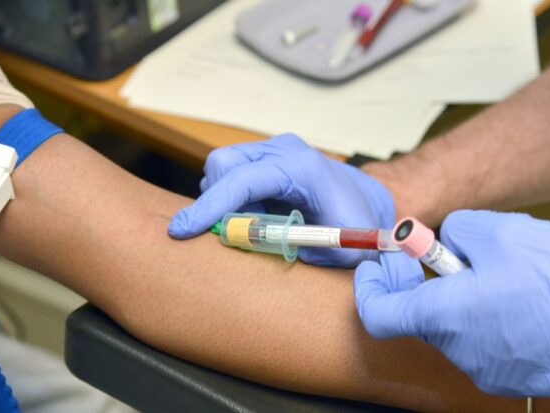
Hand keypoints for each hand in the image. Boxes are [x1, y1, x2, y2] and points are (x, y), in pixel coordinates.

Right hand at [168, 134, 394, 266]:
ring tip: (261, 223)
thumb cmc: (356, 226)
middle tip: (240, 232)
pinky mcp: (267, 156)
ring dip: (228, 201)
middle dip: (217, 201)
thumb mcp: (336, 249)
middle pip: (223, 164)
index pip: (242, 179)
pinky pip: (233, 173)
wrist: (367, 202)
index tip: (182, 231)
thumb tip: (243, 244)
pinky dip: (236, 197)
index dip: (210, 207)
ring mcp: (274, 149)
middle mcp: (284, 149)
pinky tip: (261, 213)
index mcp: (302, 168)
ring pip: (223, 169)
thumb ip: (290, 247)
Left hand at [355, 210, 549, 398]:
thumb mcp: (498, 232)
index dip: (371, 286)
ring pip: (454, 325)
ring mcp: (485, 368)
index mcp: (442, 316)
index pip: (377, 313)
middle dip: (420, 280)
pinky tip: (517, 295)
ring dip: (459, 295)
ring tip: (496, 271)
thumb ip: (454, 232)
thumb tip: (444, 242)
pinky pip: (484, 340)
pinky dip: (485, 315)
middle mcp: (457, 350)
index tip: (379, 264)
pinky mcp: (512, 375)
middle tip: (438, 251)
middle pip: (418, 314)